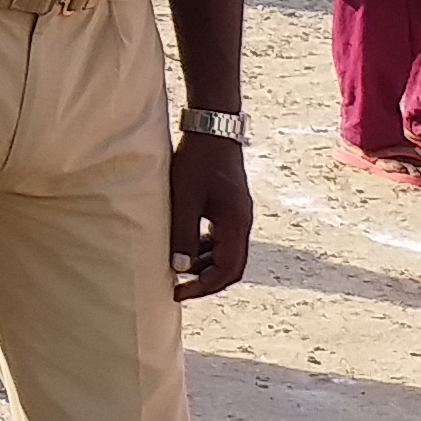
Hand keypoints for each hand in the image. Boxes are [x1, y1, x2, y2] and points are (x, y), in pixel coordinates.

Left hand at [169, 129, 253, 298]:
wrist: (213, 127)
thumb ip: (184, 235)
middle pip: (231, 267)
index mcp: (235, 224)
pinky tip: (187, 247)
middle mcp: (242, 223)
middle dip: (206, 282)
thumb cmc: (197, 161)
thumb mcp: (185, 199)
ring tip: (178, 268)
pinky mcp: (232, 207)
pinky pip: (223, 239)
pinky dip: (207, 249)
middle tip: (180, 289)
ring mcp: (239, 215)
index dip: (203, 288)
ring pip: (227, 253)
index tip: (178, 293)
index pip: (226, 271)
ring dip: (206, 265)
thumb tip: (180, 269)